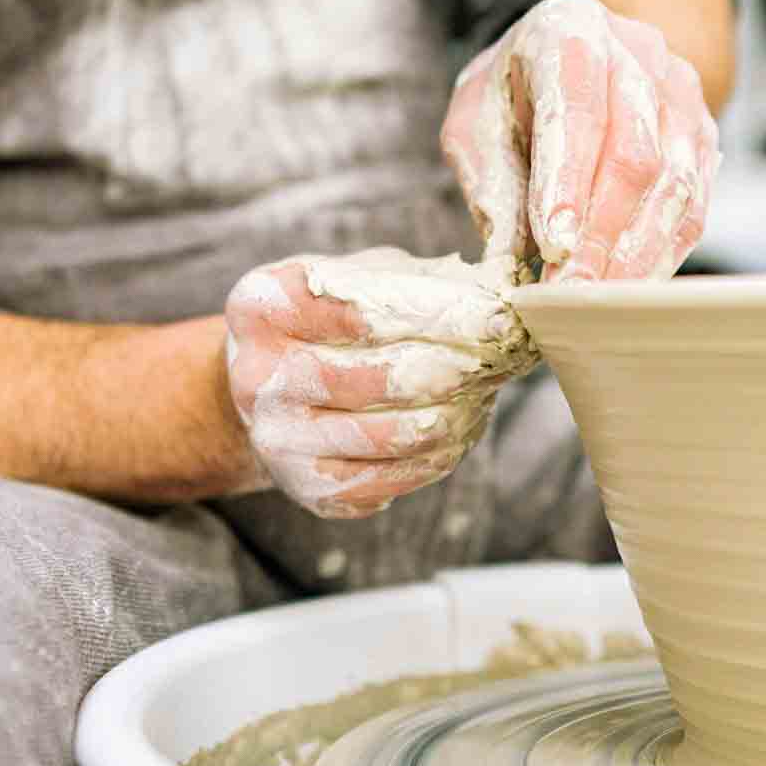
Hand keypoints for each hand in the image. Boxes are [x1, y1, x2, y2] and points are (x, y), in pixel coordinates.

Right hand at [223, 248, 535, 518]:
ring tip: (486, 389)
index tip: (499, 317)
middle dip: (462, 366)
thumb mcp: (356, 277)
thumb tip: (499, 295)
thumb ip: (417, 281)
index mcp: (264, 306)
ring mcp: (280, 439)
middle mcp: (259, 376)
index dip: (442, 315)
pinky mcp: (308, 488)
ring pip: (398, 434)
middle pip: (386, 377)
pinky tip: (460, 426)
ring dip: (461, 413)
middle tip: (506, 355)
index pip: (366, 312)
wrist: (266, 388)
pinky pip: (397, 478)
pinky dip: (443, 453)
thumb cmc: (327, 320)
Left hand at [440, 0, 720, 282]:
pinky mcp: (704, 132)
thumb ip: (489, 180)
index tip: (553, 247)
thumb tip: (511, 259)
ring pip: (675, 183)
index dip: (567, 183)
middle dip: (603, 234)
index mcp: (568, 32)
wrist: (579, 46)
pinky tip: (633, 286)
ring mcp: (681, 92)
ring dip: (637, 253)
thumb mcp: (476, 120)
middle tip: (572, 293)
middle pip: (635, 153)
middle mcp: (636, 53)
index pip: (576, 111)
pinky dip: (664, 251)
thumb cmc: (515, 90)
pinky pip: (696, 202)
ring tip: (601, 301)